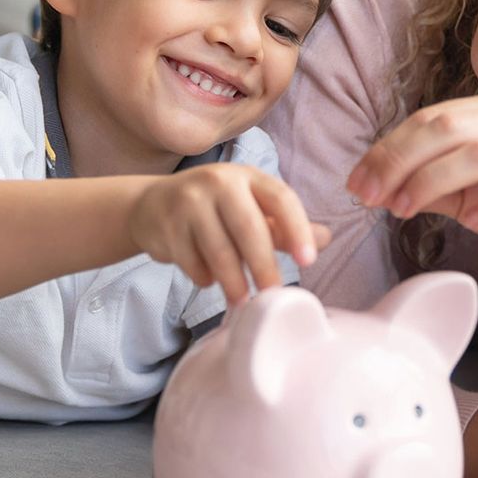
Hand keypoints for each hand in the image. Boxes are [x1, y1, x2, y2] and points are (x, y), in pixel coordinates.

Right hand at [127, 164, 329, 303]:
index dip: (298, 229)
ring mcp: (189, 201)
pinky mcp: (166, 225)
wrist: (151, 205)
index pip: (281, 199)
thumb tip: (325, 239)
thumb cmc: (214, 208)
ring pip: (219, 250)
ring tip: (242, 301)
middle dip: (264, 266)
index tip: (309, 260)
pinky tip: (208, 278)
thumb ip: (284, 226)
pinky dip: (204, 278)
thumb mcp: (250, 208)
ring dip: (233, 282)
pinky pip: (192, 262)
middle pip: (249, 228)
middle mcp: (218, 181)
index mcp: (248, 176)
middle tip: (273, 294)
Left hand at [346, 89, 477, 278]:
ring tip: (405, 211)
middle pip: (447, 126)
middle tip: (371, 196)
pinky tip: (471, 222)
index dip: (388, 148)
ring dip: (431, 182)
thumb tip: (373, 184)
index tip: (357, 181)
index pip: (431, 117)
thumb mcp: (467, 190)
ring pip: (477, 153)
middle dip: (399, 161)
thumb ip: (427, 181)